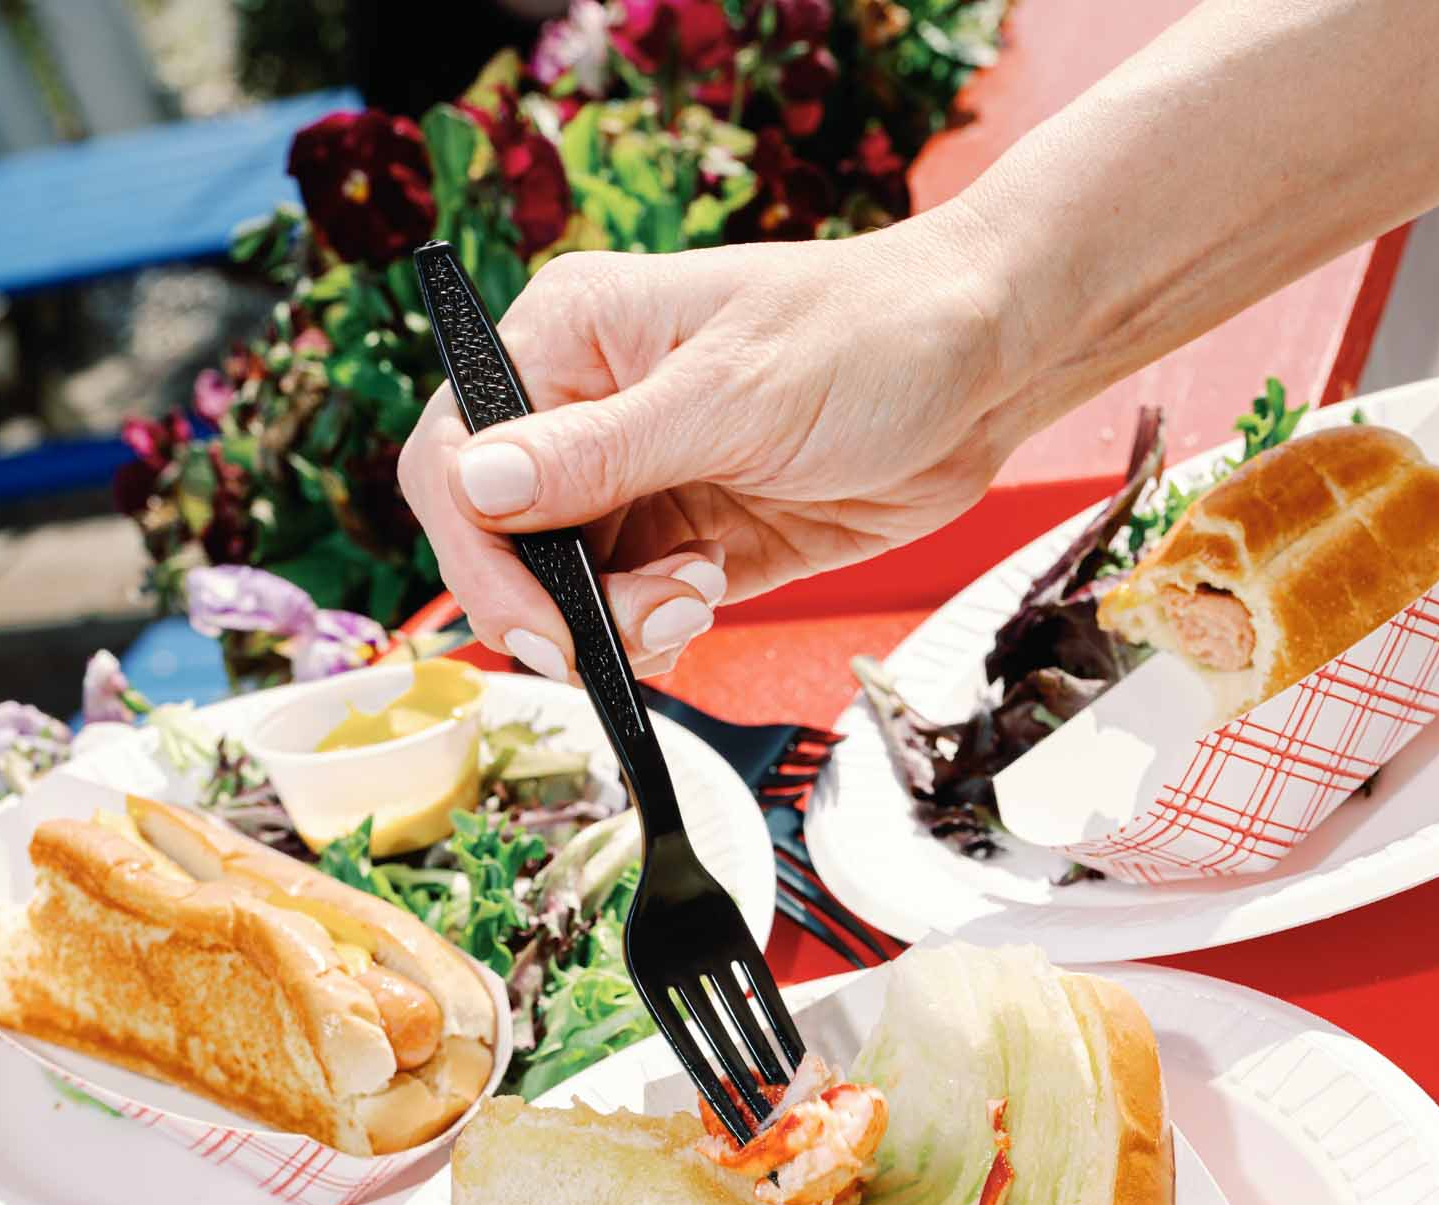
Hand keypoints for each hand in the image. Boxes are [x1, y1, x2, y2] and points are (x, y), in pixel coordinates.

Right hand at [397, 216, 1009, 679]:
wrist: (982, 367)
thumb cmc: (869, 336)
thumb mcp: (731, 397)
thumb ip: (600, 453)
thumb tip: (475, 485)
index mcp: (566, 342)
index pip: (455, 460)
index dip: (477, 554)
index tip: (539, 620)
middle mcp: (584, 414)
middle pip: (500, 546)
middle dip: (560, 605)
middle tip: (640, 622)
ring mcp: (633, 483)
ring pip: (564, 596)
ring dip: (617, 625)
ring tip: (701, 591)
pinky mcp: (683, 541)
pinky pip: (628, 617)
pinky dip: (655, 635)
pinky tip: (709, 599)